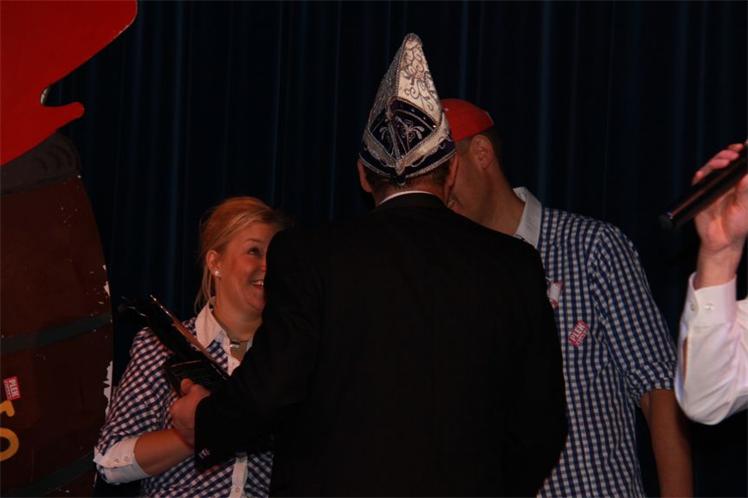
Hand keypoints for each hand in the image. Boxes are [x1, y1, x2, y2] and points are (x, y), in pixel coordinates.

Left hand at [170, 379, 209, 446]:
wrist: (215, 421)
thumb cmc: (204, 405)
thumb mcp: (197, 389)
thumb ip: (189, 386)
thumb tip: (184, 382)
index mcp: (175, 409)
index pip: (179, 404)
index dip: (188, 401)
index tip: (196, 400)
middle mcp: (177, 423)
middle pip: (183, 417)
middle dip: (191, 414)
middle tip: (202, 409)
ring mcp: (185, 434)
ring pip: (189, 427)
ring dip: (195, 424)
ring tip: (207, 418)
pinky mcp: (193, 442)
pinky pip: (195, 437)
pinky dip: (200, 433)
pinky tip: (208, 427)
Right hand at [693, 142, 747, 287]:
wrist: (722, 240)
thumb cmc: (739, 224)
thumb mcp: (746, 205)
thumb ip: (746, 189)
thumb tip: (746, 172)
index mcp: (740, 182)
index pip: (740, 163)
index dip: (742, 152)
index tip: (745, 146)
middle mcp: (727, 181)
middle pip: (726, 159)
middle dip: (730, 153)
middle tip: (735, 152)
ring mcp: (714, 186)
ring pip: (713, 166)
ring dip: (718, 160)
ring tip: (725, 161)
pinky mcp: (702, 192)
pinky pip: (699, 180)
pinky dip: (701, 174)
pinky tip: (705, 173)